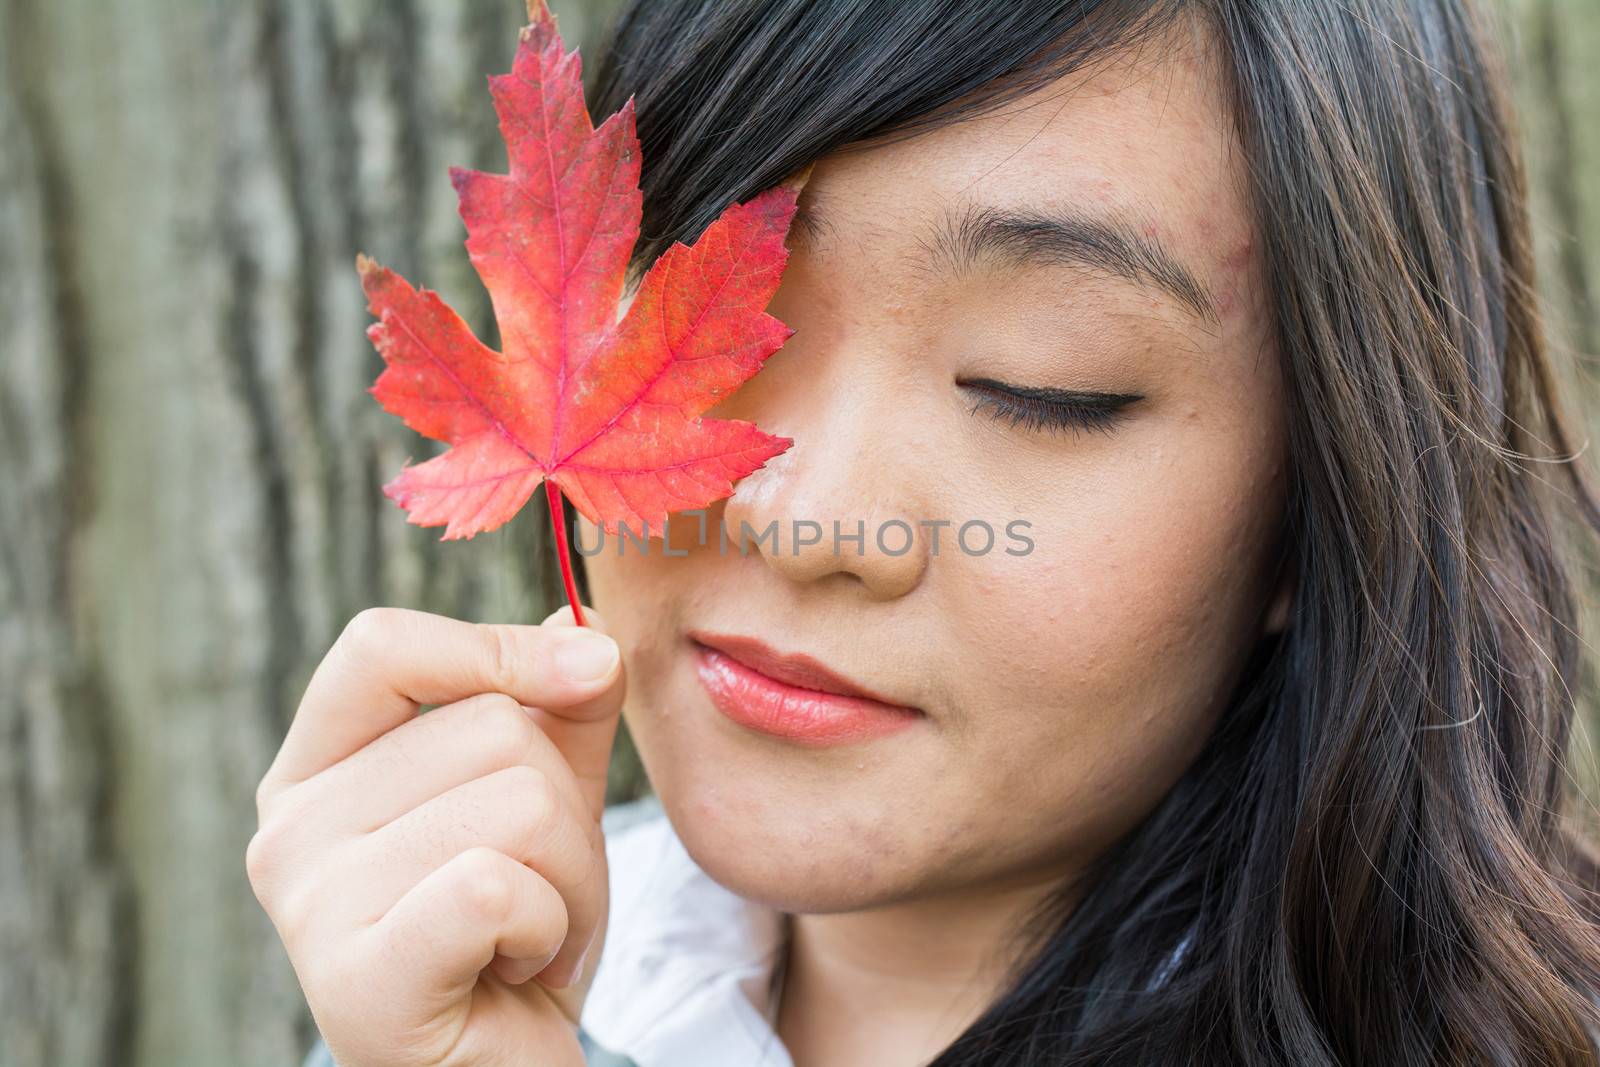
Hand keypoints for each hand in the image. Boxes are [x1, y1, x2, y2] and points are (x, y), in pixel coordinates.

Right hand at [246, 603, 624, 1066]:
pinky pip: (499, 887)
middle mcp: (288, 829)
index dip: (495, 647)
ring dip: (573, 879)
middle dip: (568, 810)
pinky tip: (516, 967)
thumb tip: (581, 623)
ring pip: (519, 804)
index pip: (381, 646)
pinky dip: (548, 927)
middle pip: (490, 727)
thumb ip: (557, 708)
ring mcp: (309, 904)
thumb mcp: (546, 797)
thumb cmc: (516, 933)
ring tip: (532, 932)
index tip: (586, 676)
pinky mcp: (354, 980)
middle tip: (541, 889)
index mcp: (316, 769)